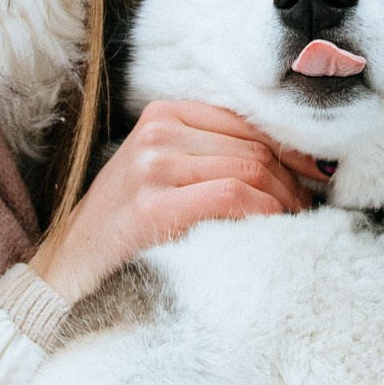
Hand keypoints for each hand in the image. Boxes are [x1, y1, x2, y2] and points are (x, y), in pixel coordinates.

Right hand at [35, 99, 327, 300]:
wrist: (66, 269)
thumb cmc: (124, 226)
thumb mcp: (163, 174)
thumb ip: (212, 156)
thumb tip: (294, 162)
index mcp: (163, 114)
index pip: (246, 123)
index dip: (291, 149)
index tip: (317, 174)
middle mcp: (157, 133)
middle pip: (253, 148)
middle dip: (292, 181)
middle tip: (309, 211)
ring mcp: (153, 167)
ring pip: (249, 171)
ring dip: (284, 202)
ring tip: (294, 226)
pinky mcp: (153, 205)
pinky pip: (232, 197)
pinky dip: (263, 214)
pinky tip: (272, 232)